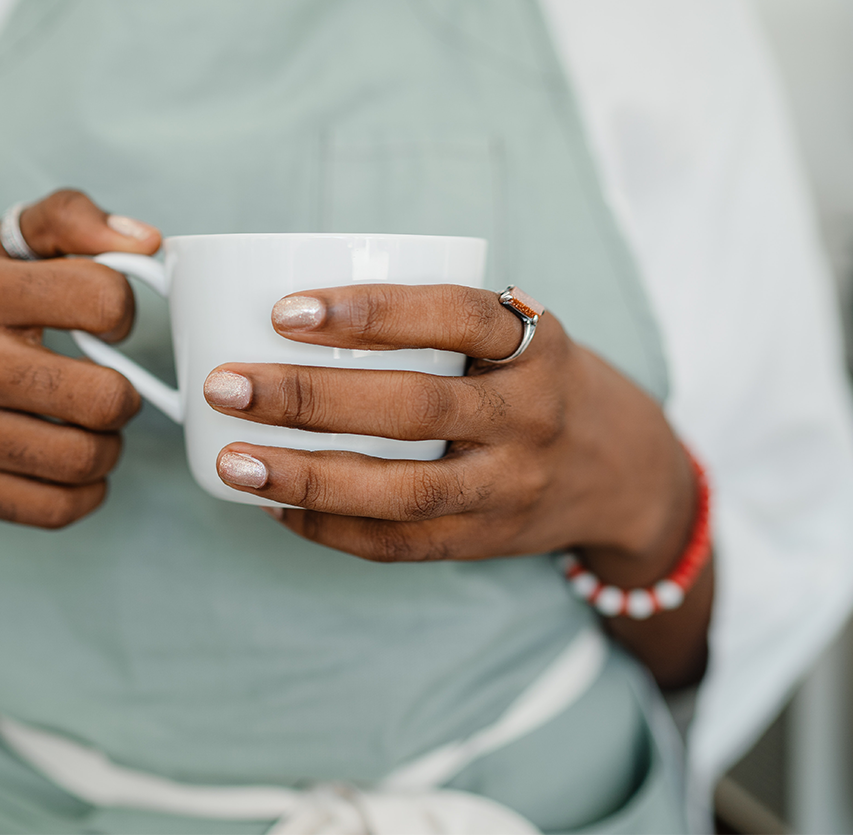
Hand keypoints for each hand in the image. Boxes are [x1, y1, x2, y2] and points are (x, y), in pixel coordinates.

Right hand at [0, 189, 160, 528]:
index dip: (122, 311)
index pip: (100, 299)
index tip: (105, 321)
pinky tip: (70, 464)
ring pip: (84, 460)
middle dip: (124, 394)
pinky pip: (56, 509)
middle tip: (105, 386)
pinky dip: (84, 492)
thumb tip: (148, 243)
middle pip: (102, 398)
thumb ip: (72, 219)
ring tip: (88, 426)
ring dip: (108, 446)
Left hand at [204, 283, 696, 584]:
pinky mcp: (488, 541)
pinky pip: (402, 544)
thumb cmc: (536, 382)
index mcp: (533, 343)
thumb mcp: (516, 332)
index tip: (283, 311)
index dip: (368, 311)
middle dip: (309, 398)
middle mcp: (529, 415)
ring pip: (404, 491)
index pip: (454, 314)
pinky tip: (276, 506)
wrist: (625, 472)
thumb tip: (286, 309)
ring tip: (233, 462)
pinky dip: (332, 528)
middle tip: (227, 384)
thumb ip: (438, 319)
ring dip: (308, 477)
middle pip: (415, 408)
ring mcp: (511, 486)